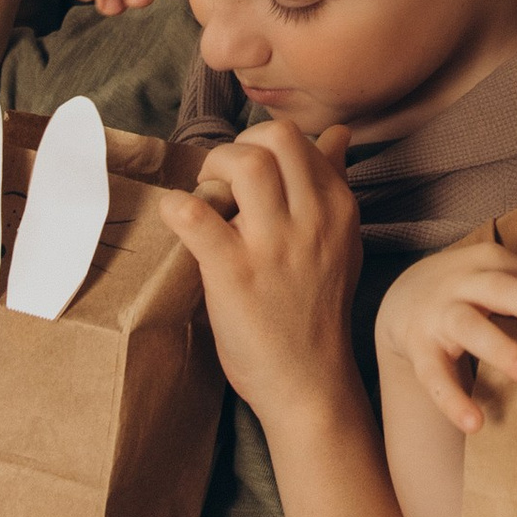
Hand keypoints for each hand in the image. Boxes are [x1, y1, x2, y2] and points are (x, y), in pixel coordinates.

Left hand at [160, 121, 362, 424]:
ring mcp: (274, 246)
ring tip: (204, 195)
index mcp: (337, 209)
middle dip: (237, 145)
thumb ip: (335, 184)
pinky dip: (177, 207)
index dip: (260, 144)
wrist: (310, 382)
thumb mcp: (341, 241)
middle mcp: (312, 219)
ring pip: (246, 164)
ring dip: (212, 167)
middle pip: (275, 138)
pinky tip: (175, 216)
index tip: (244, 170)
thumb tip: (338, 134)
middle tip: (220, 178)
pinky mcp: (235, 274)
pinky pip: (197, 218)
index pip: (299, 140)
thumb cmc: (318, 308)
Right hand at [375, 243, 516, 438]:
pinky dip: (453, 400)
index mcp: (491, 264)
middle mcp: (463, 283)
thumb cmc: (473, 296)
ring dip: (502, 348)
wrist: (405, 296)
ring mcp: (438, 313)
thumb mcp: (503, 291)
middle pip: (500, 288)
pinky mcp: (418, 347)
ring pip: (468, 326)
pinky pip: (434, 375)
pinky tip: (475, 423)